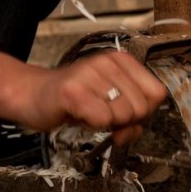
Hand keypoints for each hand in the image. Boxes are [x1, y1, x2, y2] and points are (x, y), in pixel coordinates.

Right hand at [11, 51, 166, 145]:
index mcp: (122, 61)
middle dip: (125, 120)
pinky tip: (79, 115)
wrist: (33, 95)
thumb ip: (132, 119)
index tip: (125, 111)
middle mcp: (108, 62)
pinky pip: (102, 119)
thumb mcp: (112, 106)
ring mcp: (90, 74)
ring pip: (123, 115)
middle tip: (102, 113)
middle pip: (142, 107)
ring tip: (89, 111)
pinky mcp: (73, 91)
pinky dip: (92, 125)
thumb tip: (136, 130)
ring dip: (106, 123)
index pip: (157, 93)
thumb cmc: (76, 101)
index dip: (144, 111)